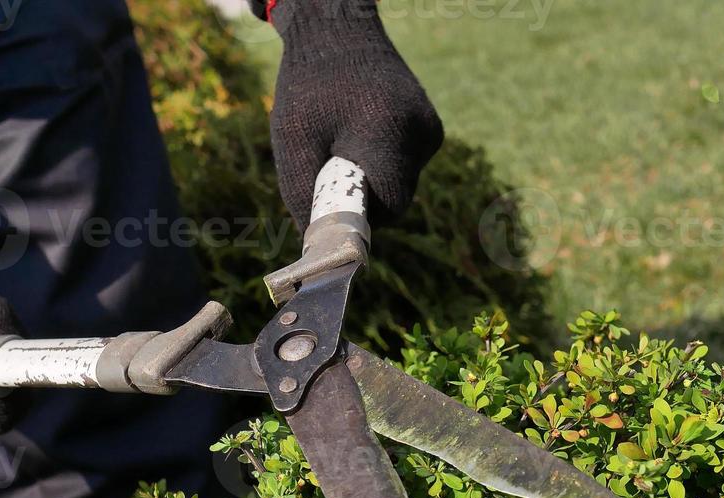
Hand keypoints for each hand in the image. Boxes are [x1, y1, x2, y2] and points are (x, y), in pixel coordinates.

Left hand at [264, 0, 444, 228]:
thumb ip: (302, 195)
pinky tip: (366, 132)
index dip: (362, 218)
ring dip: (373, 178)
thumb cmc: (308, 85)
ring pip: (402, 183)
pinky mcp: (432, 128)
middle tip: (331, 175)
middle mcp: (419, 131)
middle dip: (364, 199)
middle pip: (398, 199)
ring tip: (345, 142)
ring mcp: (430, 130)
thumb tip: (316, 241)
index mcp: (387, 132)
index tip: (335, 216)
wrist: (339, 30)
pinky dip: (383, 162)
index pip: (390, 206)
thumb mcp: (291, 140)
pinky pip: (407, 166)